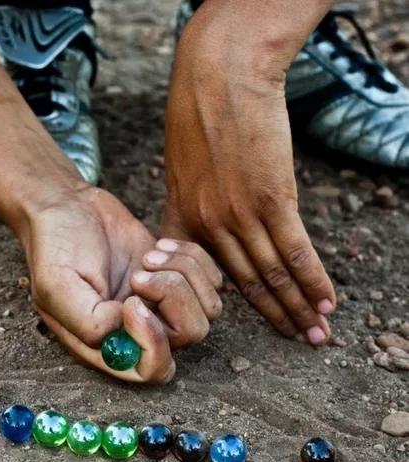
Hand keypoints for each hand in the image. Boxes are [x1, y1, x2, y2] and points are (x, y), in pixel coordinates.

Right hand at [20, 182, 221, 382]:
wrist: (70, 207)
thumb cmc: (56, 246)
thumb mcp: (56, 285)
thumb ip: (88, 321)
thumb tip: (127, 328)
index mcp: (108, 344)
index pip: (152, 369)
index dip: (153, 342)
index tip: (132, 302)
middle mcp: (140, 329)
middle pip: (190, 334)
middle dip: (173, 297)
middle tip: (140, 271)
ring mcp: (163, 302)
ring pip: (208, 307)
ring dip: (183, 273)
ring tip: (150, 255)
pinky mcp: (177, 275)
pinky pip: (212, 279)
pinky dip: (193, 257)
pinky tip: (160, 245)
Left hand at [160, 5, 335, 344]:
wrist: (218, 77)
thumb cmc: (197, 118)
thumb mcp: (180, 169)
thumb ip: (190, 205)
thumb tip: (206, 227)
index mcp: (185, 222)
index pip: (216, 276)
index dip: (242, 303)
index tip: (261, 320)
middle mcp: (211, 227)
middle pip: (248, 283)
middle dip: (277, 315)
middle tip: (300, 340)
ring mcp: (240, 215)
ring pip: (272, 273)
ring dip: (299, 305)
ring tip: (317, 331)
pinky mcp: (270, 198)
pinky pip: (294, 249)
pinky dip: (312, 278)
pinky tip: (326, 299)